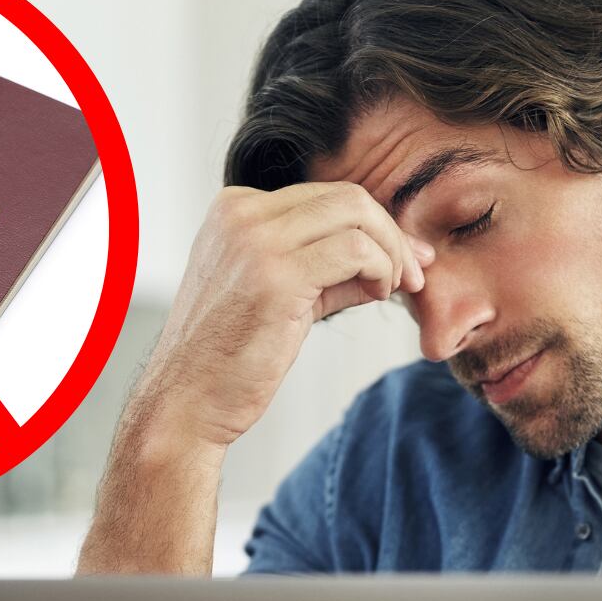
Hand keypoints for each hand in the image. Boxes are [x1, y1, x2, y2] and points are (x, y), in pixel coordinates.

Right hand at [134, 183, 432, 452]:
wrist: (186, 404)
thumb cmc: (228, 360)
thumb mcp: (279, 296)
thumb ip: (326, 269)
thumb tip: (390, 257)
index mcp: (233, 210)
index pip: (323, 197)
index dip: (372, 225)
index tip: (402, 259)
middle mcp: (240, 214)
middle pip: (345, 197)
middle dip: (391, 233)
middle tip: (415, 273)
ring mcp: (255, 241)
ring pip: (355, 215)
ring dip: (391, 252)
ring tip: (396, 289)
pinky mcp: (276, 275)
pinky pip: (355, 250)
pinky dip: (380, 269)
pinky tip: (378, 295)